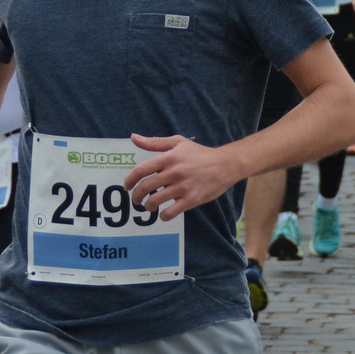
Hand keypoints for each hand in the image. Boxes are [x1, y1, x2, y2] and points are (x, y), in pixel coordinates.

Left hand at [123, 134, 238, 219]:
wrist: (226, 165)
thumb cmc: (200, 153)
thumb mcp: (178, 143)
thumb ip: (155, 142)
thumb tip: (133, 137)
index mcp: (169, 158)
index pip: (141, 170)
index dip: (130, 180)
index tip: (127, 186)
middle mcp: (174, 172)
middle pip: (146, 187)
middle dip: (136, 196)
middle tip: (136, 200)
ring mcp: (183, 187)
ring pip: (156, 200)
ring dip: (148, 206)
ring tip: (149, 206)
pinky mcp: (192, 199)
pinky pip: (171, 212)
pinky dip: (164, 216)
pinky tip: (164, 214)